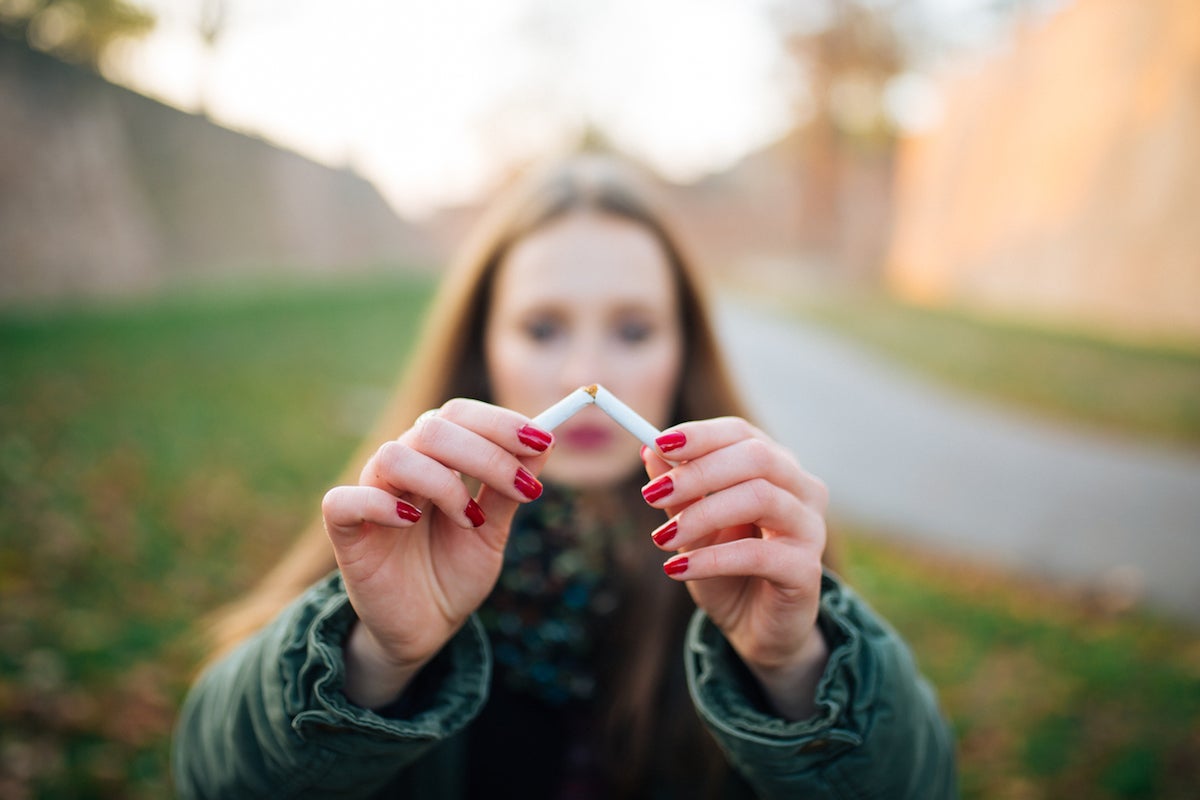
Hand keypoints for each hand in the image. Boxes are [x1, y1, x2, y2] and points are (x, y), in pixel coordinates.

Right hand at [321, 399, 552, 707]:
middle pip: (432, 427)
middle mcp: (402, 468)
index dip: (500, 422)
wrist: (427, 628)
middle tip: (522, 490)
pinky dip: (380, 505)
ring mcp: (370, 495)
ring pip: (394, 455)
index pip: (459, 414)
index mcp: (436, 459)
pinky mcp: (345, 532)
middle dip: (486, 454)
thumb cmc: (454, 572)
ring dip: (443, 483)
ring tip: (469, 519)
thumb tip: (544, 442)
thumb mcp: (493, 530)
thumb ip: (509, 488)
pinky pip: (344, 501)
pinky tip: (411, 521)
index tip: (542, 441)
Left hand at [641, 418, 829, 719]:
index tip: (658, 443)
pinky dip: (712, 558)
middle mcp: (801, 489)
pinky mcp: (807, 570)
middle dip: (698, 472)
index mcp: (775, 468)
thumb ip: (678, 492)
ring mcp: (810, 528)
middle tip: (652, 494)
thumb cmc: (726, 570)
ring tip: (662, 538)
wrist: (755, 629)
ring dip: (703, 514)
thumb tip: (649, 449)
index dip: (700, 435)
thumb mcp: (693, 528)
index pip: (741, 433)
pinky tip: (678, 569)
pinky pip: (759, 554)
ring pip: (761, 497)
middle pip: (757, 457)